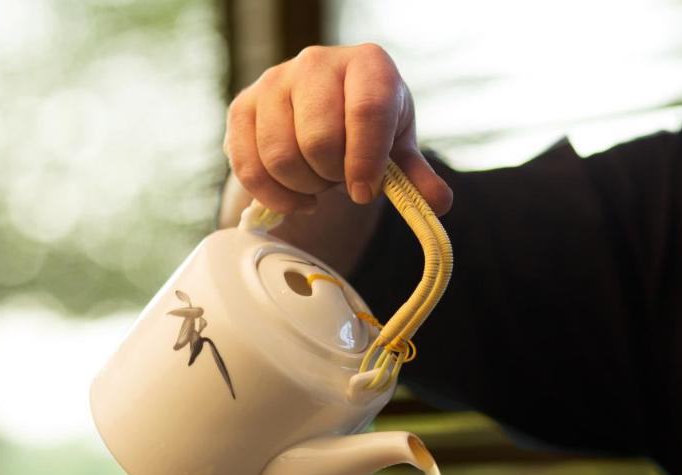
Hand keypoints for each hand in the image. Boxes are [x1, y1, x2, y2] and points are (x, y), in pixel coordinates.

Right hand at [224, 44, 451, 215]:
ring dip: (304, 186)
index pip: (366, 111)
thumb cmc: (364, 124)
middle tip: (341, 179)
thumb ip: (415, 175)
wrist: (321, 107)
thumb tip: (439, 204)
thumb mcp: (396, 144)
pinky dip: (274, 195)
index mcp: (366, 64)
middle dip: (332, 176)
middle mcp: (316, 62)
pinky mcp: (242, 107)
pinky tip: (295, 196)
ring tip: (318, 181)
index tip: (364, 191)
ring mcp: (273, 82)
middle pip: (318, 140)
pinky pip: (249, 167)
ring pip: (280, 157)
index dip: (366, 161)